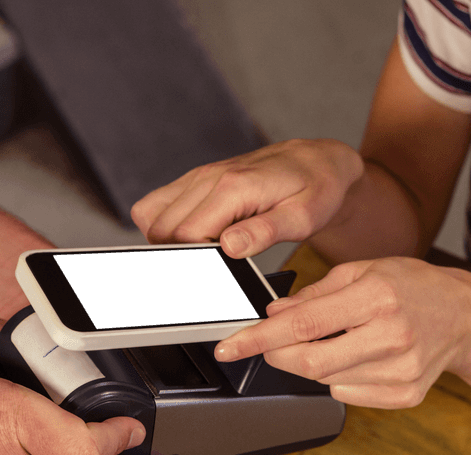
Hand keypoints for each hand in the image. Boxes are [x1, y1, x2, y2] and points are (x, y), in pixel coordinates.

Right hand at [130, 139, 363, 256]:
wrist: (318, 161)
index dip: (195, 262)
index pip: (186, 235)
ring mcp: (200, 176)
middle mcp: (210, 177)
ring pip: (151, 216)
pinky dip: (164, 225)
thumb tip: (229, 248)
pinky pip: (157, 203)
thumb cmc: (316, 189)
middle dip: (179, 256)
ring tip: (202, 255)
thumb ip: (265, 232)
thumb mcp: (303, 218)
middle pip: (163, 229)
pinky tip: (193, 238)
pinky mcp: (196, 179)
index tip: (213, 277)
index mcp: (235, 187)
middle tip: (210, 270)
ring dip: (167, 241)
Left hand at [213, 258, 470, 407]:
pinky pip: (349, 395)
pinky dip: (340, 378)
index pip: (302, 325)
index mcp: (378, 296)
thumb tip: (272, 315)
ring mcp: (402, 371)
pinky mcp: (407, 395)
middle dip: (277, 356)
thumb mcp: (362, 271)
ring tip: (338, 339)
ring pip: (327, 381)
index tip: (228, 346)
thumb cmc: (411, 285)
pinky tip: (360, 357)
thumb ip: (314, 294)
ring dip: (313, 364)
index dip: (258, 338)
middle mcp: (392, 336)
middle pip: (310, 364)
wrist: (464, 316)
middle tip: (268, 345)